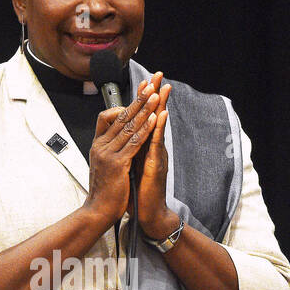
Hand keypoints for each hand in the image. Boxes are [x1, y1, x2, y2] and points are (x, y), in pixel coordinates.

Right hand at [83, 73, 163, 224]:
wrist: (98, 211)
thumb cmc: (105, 191)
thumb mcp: (103, 166)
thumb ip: (110, 151)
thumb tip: (118, 139)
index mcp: (97, 145)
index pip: (105, 117)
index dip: (121, 106)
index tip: (135, 98)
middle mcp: (100, 146)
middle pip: (119, 116)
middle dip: (137, 100)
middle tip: (150, 86)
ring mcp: (108, 154)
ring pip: (128, 126)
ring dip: (144, 109)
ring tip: (156, 96)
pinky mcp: (117, 164)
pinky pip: (134, 142)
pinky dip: (146, 128)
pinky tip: (155, 119)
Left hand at [136, 78, 178, 239]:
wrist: (147, 213)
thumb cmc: (139, 191)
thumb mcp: (133, 165)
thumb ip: (132, 151)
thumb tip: (126, 138)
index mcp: (145, 147)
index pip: (146, 119)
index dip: (146, 101)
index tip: (145, 82)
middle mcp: (153, 148)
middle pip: (155, 117)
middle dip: (156, 95)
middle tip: (159, 75)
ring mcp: (156, 155)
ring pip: (158, 126)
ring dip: (161, 106)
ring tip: (164, 88)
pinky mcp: (156, 165)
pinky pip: (157, 144)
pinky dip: (159, 128)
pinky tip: (161, 115)